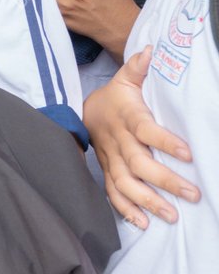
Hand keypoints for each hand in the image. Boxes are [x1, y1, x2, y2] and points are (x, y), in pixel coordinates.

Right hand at [85, 47, 198, 227]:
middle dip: (165, 180)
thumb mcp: (124, 80)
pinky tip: (144, 223)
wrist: (82, 114)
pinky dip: (126, 209)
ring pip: (125, 183)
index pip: (146, 130)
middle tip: (191, 194)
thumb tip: (151, 50)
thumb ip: (138, 68)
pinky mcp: (105, 171)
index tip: (187, 153)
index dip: (164, 142)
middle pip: (138, 163)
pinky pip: (112, 193)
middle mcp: (117, 141)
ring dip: (148, 201)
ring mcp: (109, 159)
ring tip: (172, 215)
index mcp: (126, 117)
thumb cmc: (113, 99)